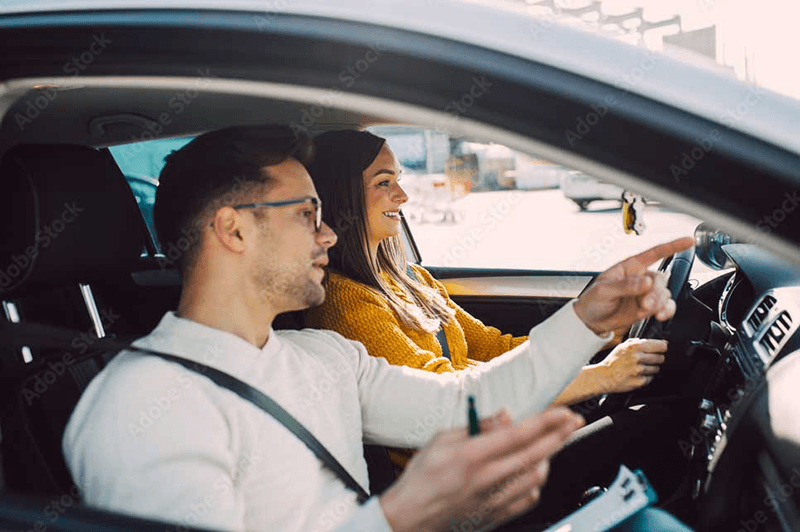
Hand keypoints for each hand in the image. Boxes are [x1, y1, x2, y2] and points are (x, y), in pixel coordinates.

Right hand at [379, 407, 583, 531]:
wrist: (411, 517)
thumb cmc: (422, 477)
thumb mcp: (441, 439)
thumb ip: (476, 426)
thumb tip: (505, 416)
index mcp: (471, 455)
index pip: (518, 434)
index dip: (546, 421)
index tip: (563, 412)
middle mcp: (486, 478)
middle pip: (536, 454)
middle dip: (561, 435)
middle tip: (574, 422)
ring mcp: (494, 500)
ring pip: (537, 477)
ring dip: (549, 457)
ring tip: (550, 445)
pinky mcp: (497, 515)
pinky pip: (529, 498)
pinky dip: (536, 483)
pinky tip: (532, 472)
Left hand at [573, 237, 694, 334]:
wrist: (591, 321)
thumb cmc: (593, 300)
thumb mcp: (604, 290)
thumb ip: (625, 286)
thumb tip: (646, 282)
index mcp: (630, 267)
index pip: (654, 253)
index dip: (672, 246)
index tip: (689, 241)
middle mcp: (641, 278)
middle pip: (661, 279)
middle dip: (656, 293)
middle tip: (645, 304)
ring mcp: (646, 293)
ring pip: (665, 294)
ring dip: (659, 303)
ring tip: (645, 311)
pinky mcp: (649, 307)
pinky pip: (667, 306)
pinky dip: (667, 311)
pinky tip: (659, 316)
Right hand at [596, 338, 667, 392]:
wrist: (603, 376)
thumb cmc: (613, 361)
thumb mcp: (622, 346)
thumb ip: (638, 342)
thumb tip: (659, 341)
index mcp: (634, 346)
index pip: (660, 345)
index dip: (662, 347)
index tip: (661, 349)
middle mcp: (637, 357)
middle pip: (661, 358)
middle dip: (656, 358)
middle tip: (647, 360)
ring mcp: (639, 370)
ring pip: (656, 368)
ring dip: (651, 368)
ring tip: (640, 368)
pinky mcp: (639, 381)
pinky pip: (650, 378)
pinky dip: (646, 377)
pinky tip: (637, 375)